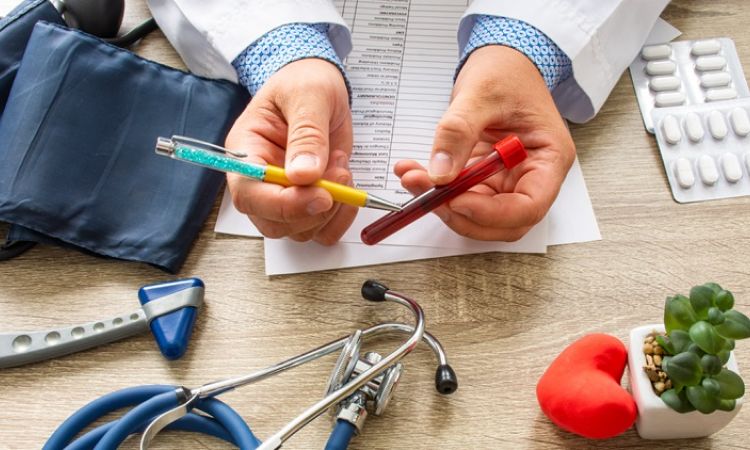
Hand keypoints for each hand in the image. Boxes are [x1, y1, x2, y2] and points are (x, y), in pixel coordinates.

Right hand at [225, 58, 355, 243]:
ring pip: (300, 231)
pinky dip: (341, 217)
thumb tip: (304, 175)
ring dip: (331, 210)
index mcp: (246, 152)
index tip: (321, 195)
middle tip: (340, 176)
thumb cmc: (304, 82)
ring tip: (342, 167)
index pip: (250, 194)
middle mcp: (260, 181)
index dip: (284, 204)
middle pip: (274, 222)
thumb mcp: (309, 96)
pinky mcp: (309, 201)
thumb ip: (307, 134)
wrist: (318, 83)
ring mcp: (286, 194)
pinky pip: (322, 229)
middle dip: (312, 210)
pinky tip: (347, 186)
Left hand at [395, 45, 575, 240]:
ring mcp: (507, 179)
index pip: (529, 206)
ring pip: (476, 213)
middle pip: (501, 220)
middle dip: (461, 213)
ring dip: (442, 204)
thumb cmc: (507, 71)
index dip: (492, 213)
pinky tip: (413, 172)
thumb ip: (458, 132)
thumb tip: (440, 172)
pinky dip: (435, 191)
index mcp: (549, 158)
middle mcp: (531, 175)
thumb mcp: (481, 93)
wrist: (502, 60)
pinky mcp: (483, 178)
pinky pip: (459, 196)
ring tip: (412, 177)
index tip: (456, 201)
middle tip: (427, 193)